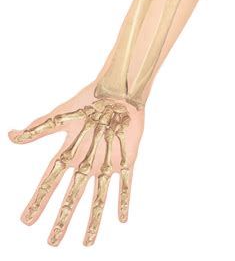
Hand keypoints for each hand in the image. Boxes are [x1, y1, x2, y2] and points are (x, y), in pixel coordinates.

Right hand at [8, 82, 144, 245]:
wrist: (118, 89)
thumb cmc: (89, 99)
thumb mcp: (62, 114)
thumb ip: (39, 127)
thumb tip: (11, 135)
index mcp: (69, 153)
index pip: (50, 182)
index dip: (39, 200)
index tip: (26, 221)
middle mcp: (86, 163)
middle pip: (72, 197)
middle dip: (62, 219)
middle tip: (52, 243)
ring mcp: (106, 162)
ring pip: (98, 197)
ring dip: (93, 220)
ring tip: (87, 243)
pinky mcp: (126, 159)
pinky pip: (125, 184)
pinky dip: (123, 200)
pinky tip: (121, 219)